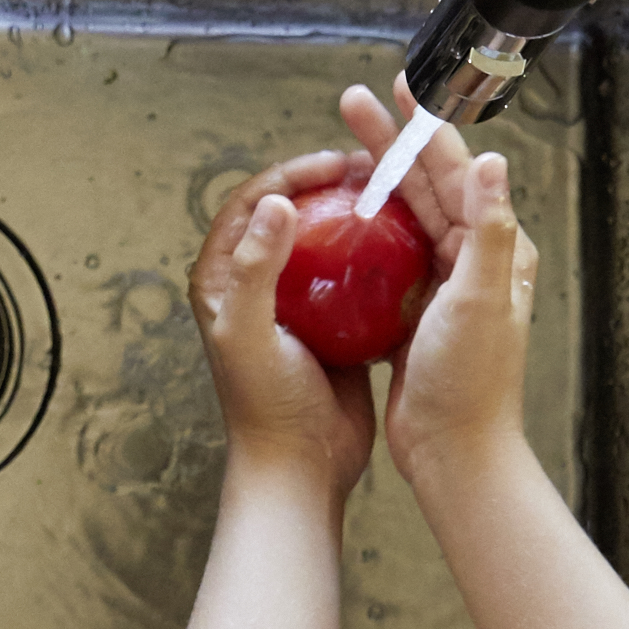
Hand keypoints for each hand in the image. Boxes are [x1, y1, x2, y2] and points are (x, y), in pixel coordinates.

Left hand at [191, 151, 375, 497]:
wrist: (301, 466)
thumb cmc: (266, 404)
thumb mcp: (251, 332)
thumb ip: (255, 269)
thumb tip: (274, 204)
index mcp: (222, 280)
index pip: (251, 203)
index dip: (290, 174)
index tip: (334, 163)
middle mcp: (255, 286)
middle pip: (290, 214)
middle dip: (327, 186)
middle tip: (368, 170)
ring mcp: (296, 306)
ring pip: (325, 242)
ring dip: (354, 216)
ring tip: (391, 195)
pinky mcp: (331, 326)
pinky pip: (353, 277)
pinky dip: (375, 256)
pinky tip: (406, 242)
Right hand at [339, 86, 543, 505]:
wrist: (454, 451)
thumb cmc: (471, 383)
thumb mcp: (481, 299)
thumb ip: (491, 230)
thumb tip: (493, 162)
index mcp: (499, 251)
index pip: (459, 172)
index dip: (424, 126)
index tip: (399, 88)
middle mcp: (475, 261)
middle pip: (428, 185)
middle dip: (391, 141)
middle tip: (352, 103)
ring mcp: (444, 286)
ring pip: (406, 215)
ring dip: (376, 178)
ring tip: (342, 146)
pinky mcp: (416, 311)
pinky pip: (389, 255)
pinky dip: (366, 228)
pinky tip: (340, 216)